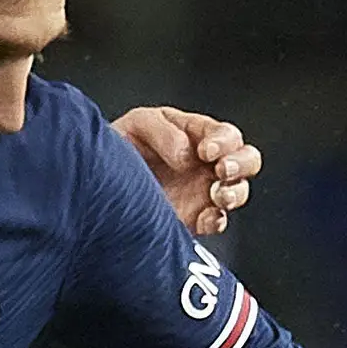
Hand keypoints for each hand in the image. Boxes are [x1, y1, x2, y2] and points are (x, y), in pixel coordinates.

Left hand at [111, 104, 259, 236]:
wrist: (99, 184)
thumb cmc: (121, 147)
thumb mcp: (139, 125)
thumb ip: (164, 132)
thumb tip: (186, 154)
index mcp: (197, 135)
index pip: (226, 134)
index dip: (223, 141)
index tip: (205, 151)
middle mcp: (206, 164)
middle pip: (247, 160)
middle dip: (241, 164)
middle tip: (222, 170)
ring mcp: (203, 192)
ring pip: (239, 191)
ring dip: (234, 193)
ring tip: (216, 195)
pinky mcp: (194, 219)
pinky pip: (218, 222)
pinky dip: (216, 221)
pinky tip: (205, 218)